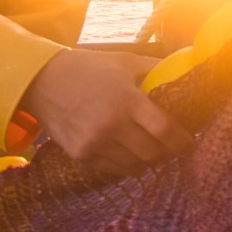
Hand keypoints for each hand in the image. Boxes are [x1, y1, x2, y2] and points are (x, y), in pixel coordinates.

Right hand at [21, 48, 192, 176]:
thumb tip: (185, 71)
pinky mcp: (80, 155)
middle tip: (172, 150)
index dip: (181, 141)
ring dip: (147, 162)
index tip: (189, 143)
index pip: (164, 130)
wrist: (42, 81)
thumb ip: (155, 68)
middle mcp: (111, 125)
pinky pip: (112, 169)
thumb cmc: (88, 68)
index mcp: (127, 100)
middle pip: (152, 153)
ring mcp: (94, 143)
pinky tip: (129, 156)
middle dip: (167, 154)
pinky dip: (125, 165)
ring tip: (152, 154)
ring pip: (133, 166)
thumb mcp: (124, 61)